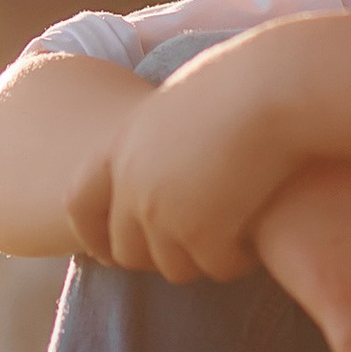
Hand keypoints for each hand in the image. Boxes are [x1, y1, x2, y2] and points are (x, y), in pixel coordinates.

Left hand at [65, 30, 299, 280]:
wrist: (272, 89)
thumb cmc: (239, 83)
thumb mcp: (178, 107)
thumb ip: (158, 145)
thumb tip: (170, 173)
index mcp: (118, 147)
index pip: (78, 205)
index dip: (92, 235)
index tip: (109, 253)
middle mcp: (131, 186)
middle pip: (127, 251)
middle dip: (159, 257)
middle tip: (196, 246)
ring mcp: (163, 215)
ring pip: (174, 268)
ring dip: (203, 259)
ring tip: (233, 237)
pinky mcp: (203, 235)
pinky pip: (217, 268)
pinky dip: (237, 259)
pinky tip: (256, 239)